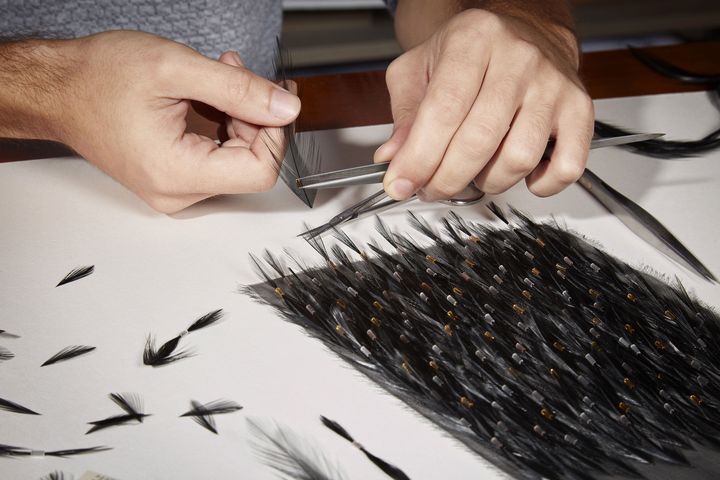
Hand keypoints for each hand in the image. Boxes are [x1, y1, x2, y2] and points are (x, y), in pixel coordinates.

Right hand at [60, 31, 299, 212]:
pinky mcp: (174, 178)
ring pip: (238, 159)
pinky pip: (219, 156)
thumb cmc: (98, 79)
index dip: (273, 132)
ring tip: (217, 78)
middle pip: (251, 165)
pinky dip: (225, 123)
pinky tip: (209, 96)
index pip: (259, 171)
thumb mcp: (176, 69)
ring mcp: (176, 189)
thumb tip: (286, 110)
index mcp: (177, 174)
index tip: (266, 97)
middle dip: (255, 117)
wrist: (58, 89)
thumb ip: (240, 90)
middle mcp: (177, 193)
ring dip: (240, 115)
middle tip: (236, 74)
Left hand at [375, 9, 593, 200]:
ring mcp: (553, 85)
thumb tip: (394, 159)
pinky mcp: (580, 109)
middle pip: (478, 142)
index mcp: (473, 40)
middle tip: (430, 187)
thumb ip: (404, 114)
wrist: (525, 29)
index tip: (401, 184)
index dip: (418, 158)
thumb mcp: (420, 68)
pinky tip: (516, 174)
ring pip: (518, 159)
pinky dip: (540, 186)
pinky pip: (567, 167)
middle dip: (445, 179)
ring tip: (472, 174)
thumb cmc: (469, 52)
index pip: (443, 111)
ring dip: (487, 183)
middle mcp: (519, 59)